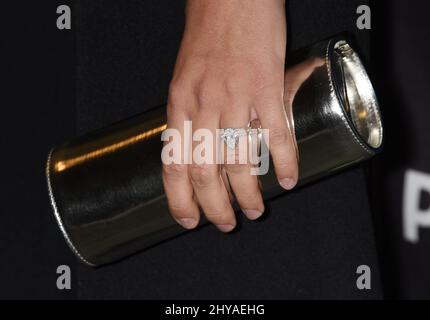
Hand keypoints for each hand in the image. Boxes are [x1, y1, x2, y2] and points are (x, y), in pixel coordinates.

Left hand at [162, 0, 297, 231]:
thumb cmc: (208, 35)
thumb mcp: (184, 78)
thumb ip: (188, 115)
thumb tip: (192, 150)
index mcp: (180, 104)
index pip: (173, 165)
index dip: (179, 199)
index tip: (187, 221)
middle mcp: (204, 105)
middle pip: (206, 172)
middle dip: (215, 207)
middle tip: (225, 224)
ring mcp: (237, 98)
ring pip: (240, 161)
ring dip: (248, 193)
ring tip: (255, 210)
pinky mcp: (267, 87)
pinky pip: (276, 134)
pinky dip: (284, 162)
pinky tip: (287, 179)